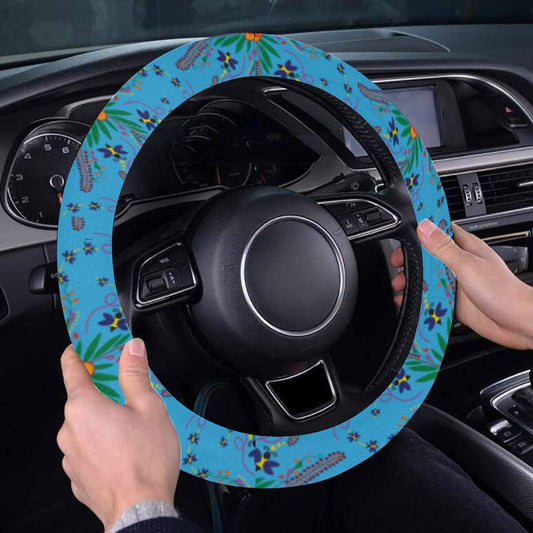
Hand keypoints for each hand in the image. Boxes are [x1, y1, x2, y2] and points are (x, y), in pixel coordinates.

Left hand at [57, 338, 180, 530]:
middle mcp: (69, 430)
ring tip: (132, 431)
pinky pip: (87, 451)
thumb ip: (135, 374)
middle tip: (128, 397)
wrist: (141, 510)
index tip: (81, 346)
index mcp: (84, 407)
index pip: (72, 369)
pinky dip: (102, 445)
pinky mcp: (77, 477)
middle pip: (82, 400)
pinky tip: (124, 452)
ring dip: (103, 422)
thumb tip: (131, 348)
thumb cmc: (145, 459)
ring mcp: (70, 456)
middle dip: (102, 394)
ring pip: (85, 427)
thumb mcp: (149, 407)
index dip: (77, 353)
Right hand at [391, 219, 532, 350]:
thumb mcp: (467, 265)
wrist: (517, 323)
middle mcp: (459, 264)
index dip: (420, 230)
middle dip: (410, 261)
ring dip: (412, 282)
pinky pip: (431, 299)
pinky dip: (419, 301)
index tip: (403, 234)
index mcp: (464, 248)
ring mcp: (456, 283)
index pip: (439, 230)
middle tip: (396, 264)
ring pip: (427, 279)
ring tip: (400, 286)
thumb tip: (424, 226)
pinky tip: (409, 303)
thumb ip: (443, 247)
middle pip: (428, 257)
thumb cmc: (502, 291)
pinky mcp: (454, 302)